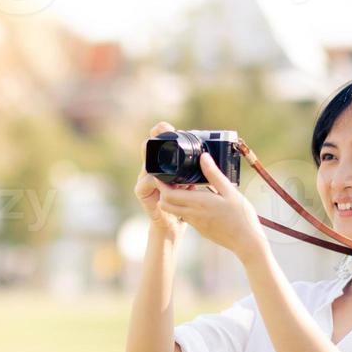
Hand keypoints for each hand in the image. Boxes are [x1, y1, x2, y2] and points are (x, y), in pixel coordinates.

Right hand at [135, 121, 190, 237]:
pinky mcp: (142, 193)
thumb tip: (209, 157)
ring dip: (151, 159)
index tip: (166, 125)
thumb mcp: (191, 182)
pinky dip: (151, 181)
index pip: (160, 143)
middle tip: (159, 131)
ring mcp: (145, 180)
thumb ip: (195, 170)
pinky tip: (157, 180)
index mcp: (164, 164)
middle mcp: (152, 169)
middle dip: (153, 140)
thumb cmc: (185, 202)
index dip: (160, 132)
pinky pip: (143, 184)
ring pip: (145, 165)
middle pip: (148, 149)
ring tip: (154, 150)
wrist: (175, 225)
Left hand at [156, 151, 265, 261]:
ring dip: (174, 200)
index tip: (163, 175)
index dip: (162, 185)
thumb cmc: (241, 216)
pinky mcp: (200, 230)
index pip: (168, 195)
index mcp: (199, 203)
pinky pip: (186, 217)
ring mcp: (196, 224)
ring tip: (186, 188)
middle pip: (165, 204)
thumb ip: (214, 174)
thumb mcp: (230, 191)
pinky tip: (198, 201)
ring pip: (175, 211)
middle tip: (172, 181)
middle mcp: (193, 215)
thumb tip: (203, 157)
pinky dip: (184, 208)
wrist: (247, 242)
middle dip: (164, 192)